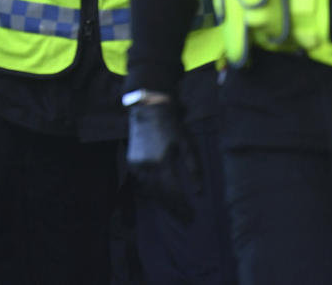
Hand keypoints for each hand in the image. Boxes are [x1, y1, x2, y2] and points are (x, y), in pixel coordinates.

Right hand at [125, 100, 201, 223]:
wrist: (148, 111)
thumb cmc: (173, 127)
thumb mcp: (188, 145)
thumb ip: (194, 169)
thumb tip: (199, 192)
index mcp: (163, 163)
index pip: (173, 193)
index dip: (183, 207)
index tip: (192, 217)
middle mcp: (147, 167)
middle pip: (161, 196)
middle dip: (174, 209)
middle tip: (185, 220)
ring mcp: (137, 165)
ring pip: (150, 191)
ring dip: (162, 203)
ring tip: (175, 212)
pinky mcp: (132, 162)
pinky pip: (141, 183)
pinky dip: (151, 193)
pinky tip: (160, 198)